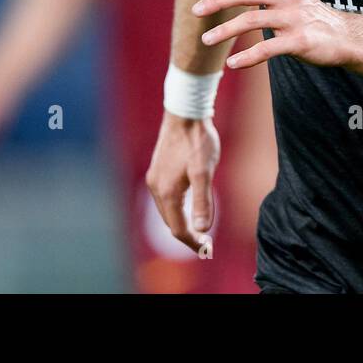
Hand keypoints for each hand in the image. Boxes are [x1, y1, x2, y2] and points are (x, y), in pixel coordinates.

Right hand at [145, 110, 220, 252]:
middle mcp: (156, 188)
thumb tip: (203, 229)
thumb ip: (203, 201)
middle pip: (170, 222)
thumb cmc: (198, 140)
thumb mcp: (205, 171)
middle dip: (187, 236)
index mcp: (167, 192)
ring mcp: (155, 178)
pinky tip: (187, 205)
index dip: (192, 242)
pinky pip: (165, 198)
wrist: (185, 112)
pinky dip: (176, 208)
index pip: (178, 229)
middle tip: (205, 245)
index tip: (207, 250)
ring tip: (198, 230)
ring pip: (167, 210)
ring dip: (181, 222)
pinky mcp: (158, 169)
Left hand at [192, 0, 351, 69]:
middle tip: (196, 10)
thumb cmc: (307, 14)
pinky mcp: (299, 41)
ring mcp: (293, 18)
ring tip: (206, 39)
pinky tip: (233, 64)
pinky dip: (248, 57)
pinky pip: (268, 48)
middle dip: (217, 1)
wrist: (344, 36)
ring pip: (252, 21)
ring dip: (225, 30)